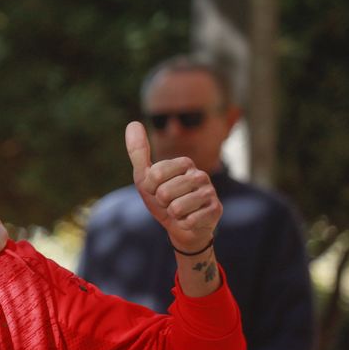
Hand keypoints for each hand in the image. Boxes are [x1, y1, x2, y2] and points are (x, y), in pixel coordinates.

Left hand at [126, 122, 220, 252]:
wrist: (181, 226)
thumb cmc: (163, 199)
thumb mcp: (145, 177)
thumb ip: (139, 152)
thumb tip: (133, 123)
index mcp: (184, 163)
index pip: (155, 175)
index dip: (150, 188)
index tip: (156, 190)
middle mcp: (200, 174)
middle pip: (164, 193)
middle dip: (161, 203)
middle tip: (169, 203)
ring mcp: (210, 192)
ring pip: (177, 208)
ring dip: (173, 214)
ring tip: (180, 211)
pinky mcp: (216, 210)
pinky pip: (188, 220)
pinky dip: (183, 224)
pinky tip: (190, 219)